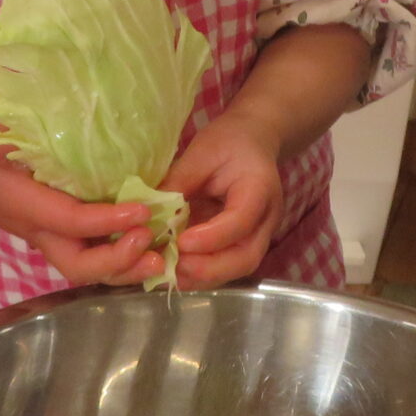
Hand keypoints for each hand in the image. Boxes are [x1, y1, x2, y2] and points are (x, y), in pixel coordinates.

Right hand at [0, 120, 163, 287]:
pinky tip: (152, 249)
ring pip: (88, 271)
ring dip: (125, 269)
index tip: (142, 208)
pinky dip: (122, 261)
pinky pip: (92, 258)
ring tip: (162, 258)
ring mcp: (50, 241)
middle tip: (152, 241)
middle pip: (79, 266)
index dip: (107, 220)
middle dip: (117, 261)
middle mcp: (40, 232)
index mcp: (24, 206)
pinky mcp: (60, 239)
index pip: (70, 221)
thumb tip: (61, 108)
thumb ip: (21, 126)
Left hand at [164, 111, 286, 289]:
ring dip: (203, 276)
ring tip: (169, 272)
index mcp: (259, 188)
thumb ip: (179, 182)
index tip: (180, 242)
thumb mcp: (201, 152)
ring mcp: (259, 234)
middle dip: (209, 269)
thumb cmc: (229, 140)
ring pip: (238, 268)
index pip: (241, 221)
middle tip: (173, 267)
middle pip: (246, 257)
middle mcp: (266, 218)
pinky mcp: (245, 242)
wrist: (254, 140)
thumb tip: (149, 214)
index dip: (211, 238)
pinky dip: (203, 272)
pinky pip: (228, 265)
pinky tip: (176, 269)